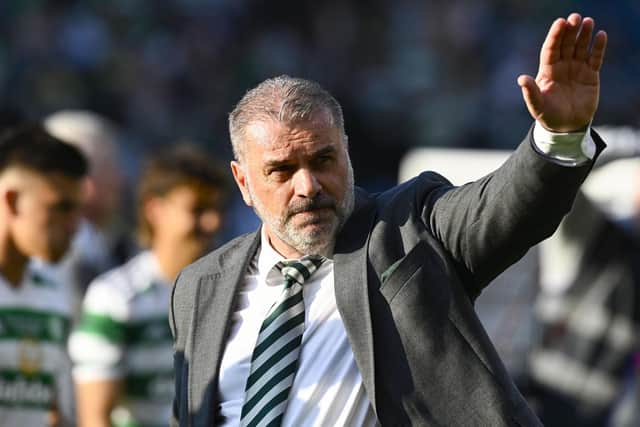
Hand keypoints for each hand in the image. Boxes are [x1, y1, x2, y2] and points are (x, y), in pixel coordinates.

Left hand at [518, 13, 606, 131]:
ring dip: (584, 35)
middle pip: (566, 44)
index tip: (560, 23)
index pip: (551, 49)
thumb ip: (531, 92)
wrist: (566, 127)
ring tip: (588, 21)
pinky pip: (595, 58)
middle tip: (575, 17)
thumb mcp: (538, 106)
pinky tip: (601, 35)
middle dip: (570, 31)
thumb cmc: (548, 116)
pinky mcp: (590, 75)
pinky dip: (598, 47)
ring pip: (580, 48)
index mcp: (548, 71)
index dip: (555, 36)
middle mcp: (562, 67)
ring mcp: (577, 69)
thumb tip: (521, 79)